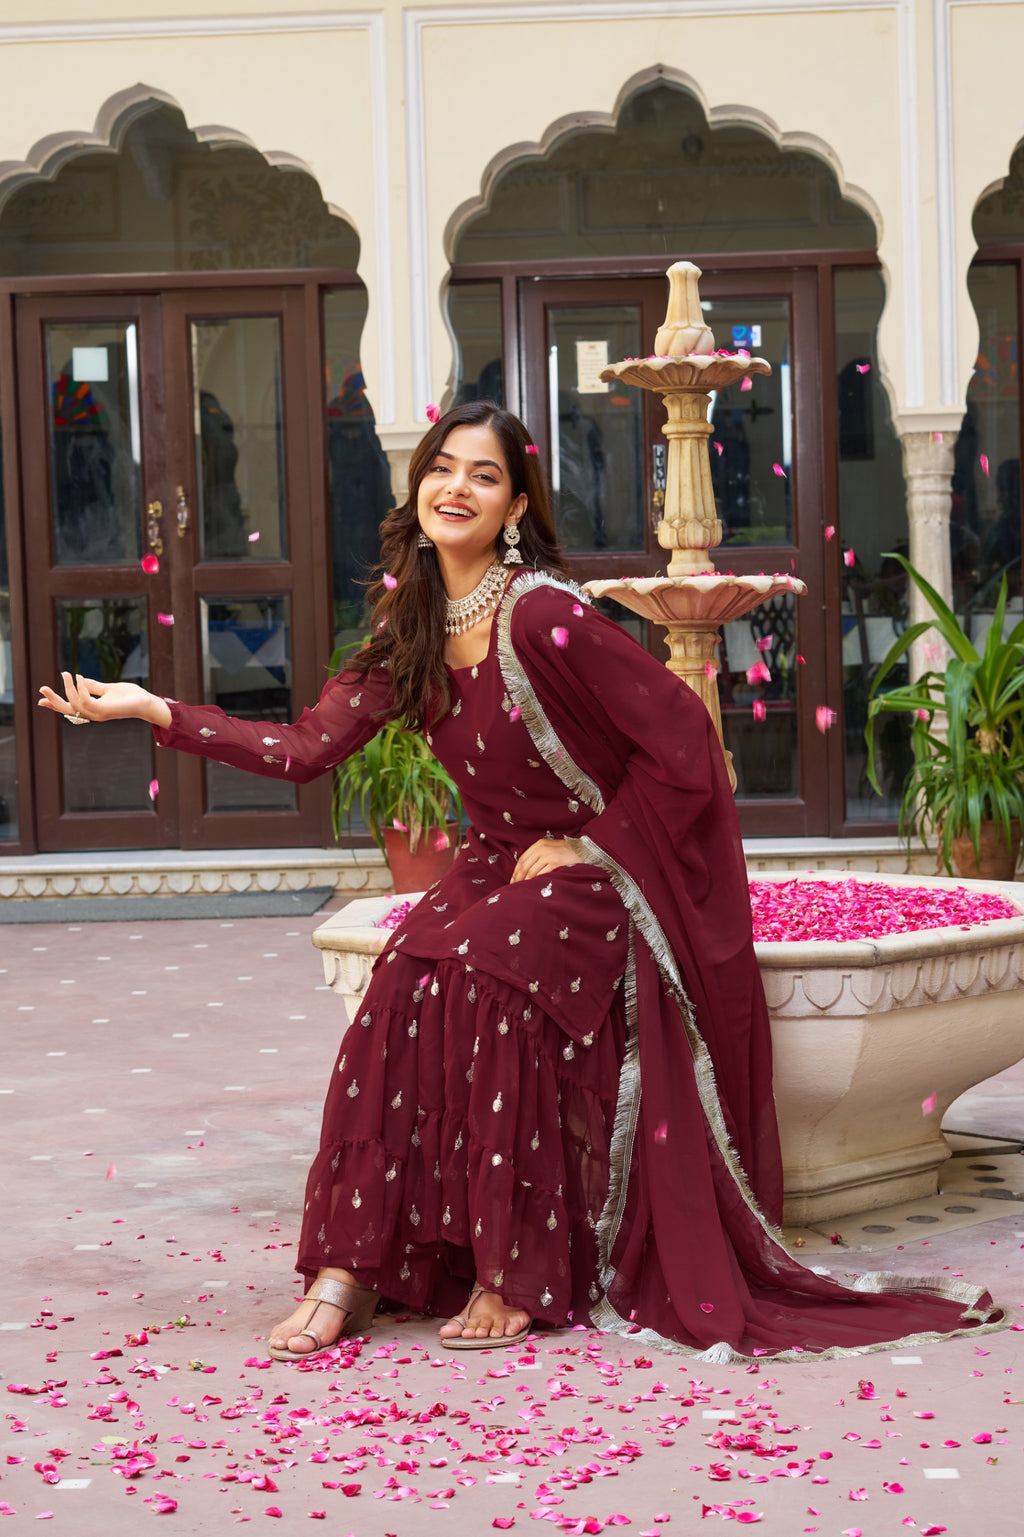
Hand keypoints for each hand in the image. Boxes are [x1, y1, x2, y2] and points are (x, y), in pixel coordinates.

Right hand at [37, 673, 171, 728]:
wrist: (147, 702)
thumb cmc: (130, 696)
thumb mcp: (108, 689)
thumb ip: (94, 686)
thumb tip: (79, 679)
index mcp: (93, 710)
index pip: (70, 709)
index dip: (55, 705)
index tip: (40, 700)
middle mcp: (94, 714)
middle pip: (68, 710)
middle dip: (54, 700)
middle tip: (42, 688)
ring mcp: (99, 714)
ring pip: (75, 704)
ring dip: (68, 688)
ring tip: (67, 674)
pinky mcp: (106, 711)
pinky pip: (87, 701)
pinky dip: (81, 688)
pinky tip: (79, 677)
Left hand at [510, 837, 583, 882]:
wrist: (586, 851)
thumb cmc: (568, 853)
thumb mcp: (551, 849)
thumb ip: (539, 856)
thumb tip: (525, 872)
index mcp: (539, 844)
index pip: (522, 859)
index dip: (516, 871)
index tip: (513, 881)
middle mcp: (542, 848)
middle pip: (525, 866)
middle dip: (519, 878)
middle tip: (516, 888)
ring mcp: (549, 855)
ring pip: (532, 871)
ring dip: (527, 881)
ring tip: (524, 889)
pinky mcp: (556, 862)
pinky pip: (542, 874)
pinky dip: (536, 881)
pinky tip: (535, 886)